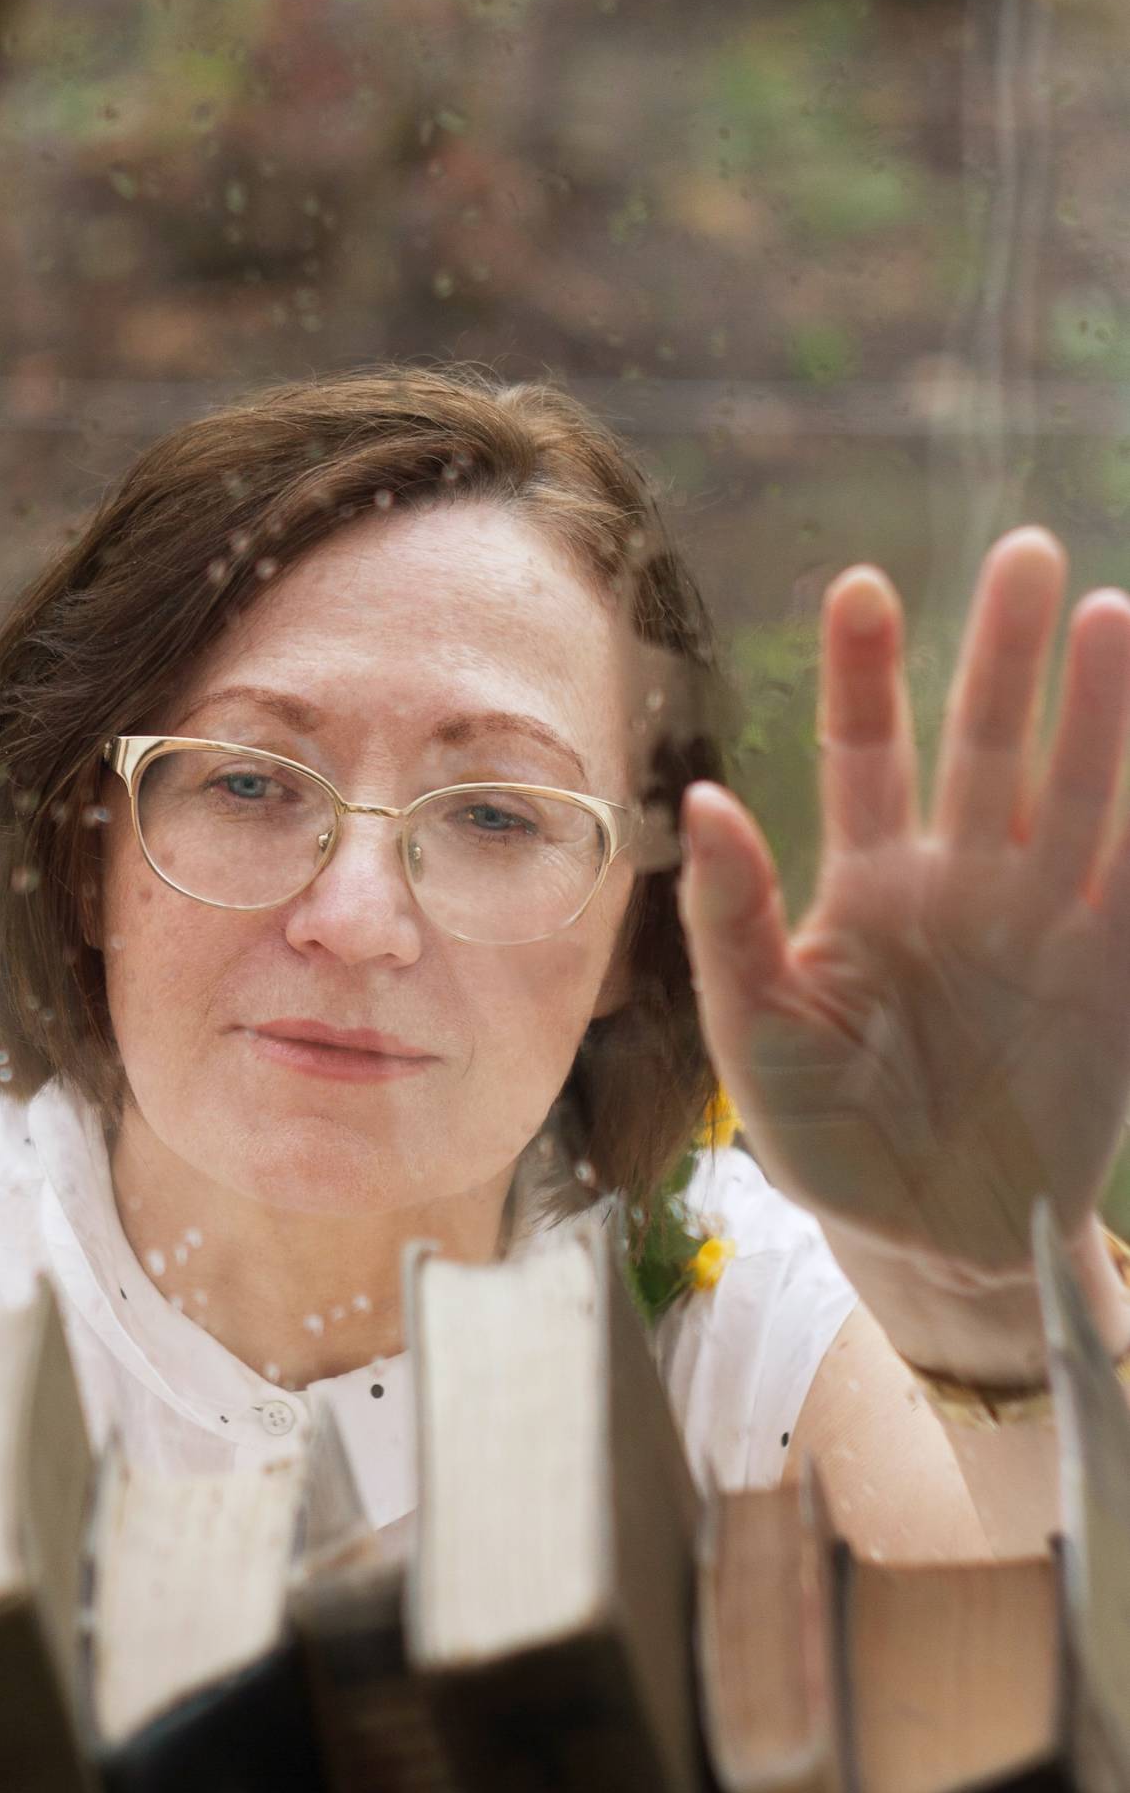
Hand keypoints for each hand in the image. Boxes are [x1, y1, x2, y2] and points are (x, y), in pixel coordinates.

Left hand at [678, 529, 1129, 1365]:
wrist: (924, 1238)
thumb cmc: (822, 1133)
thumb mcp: (752, 1032)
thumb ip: (730, 918)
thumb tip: (704, 799)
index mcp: (868, 885)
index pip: (867, 753)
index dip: (866, 673)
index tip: (861, 585)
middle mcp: (961, 883)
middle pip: (985, 744)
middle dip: (1001, 654)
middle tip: (1023, 554)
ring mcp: (1042, 923)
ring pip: (1077, 790)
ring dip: (1098, 710)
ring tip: (1109, 615)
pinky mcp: (1108, 975)